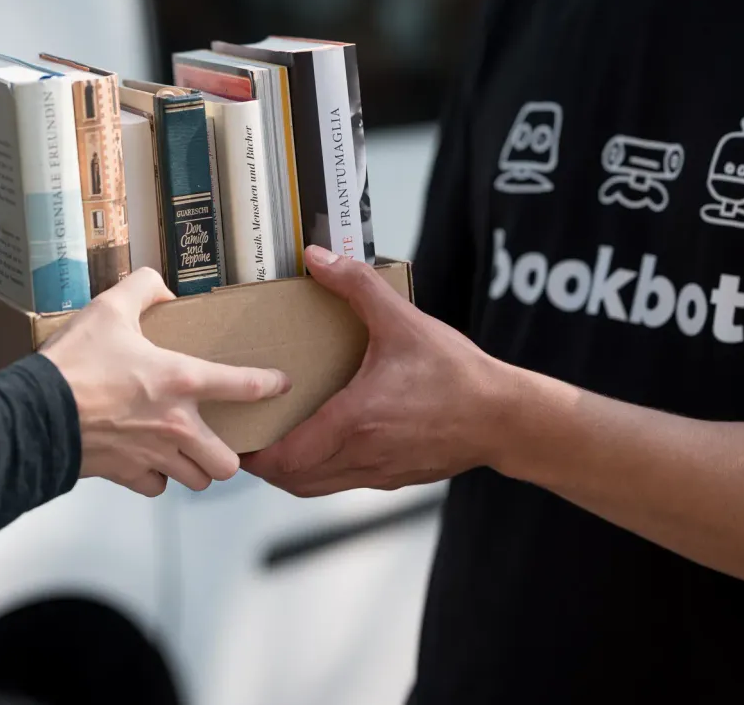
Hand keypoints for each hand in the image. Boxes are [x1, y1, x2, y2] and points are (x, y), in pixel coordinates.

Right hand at [41, 267, 291, 497]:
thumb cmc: (73, 363)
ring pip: (197, 480)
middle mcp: (175, 425)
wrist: (33, 413)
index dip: (269, 385)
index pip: (243, 386)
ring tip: (187, 452)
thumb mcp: (109, 308)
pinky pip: (156, 487)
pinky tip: (148, 460)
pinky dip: (156, 477)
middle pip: (228, 463)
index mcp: (180, 381)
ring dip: (195, 468)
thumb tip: (161, 287)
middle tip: (218, 440)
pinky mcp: (127, 474)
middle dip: (229, 455)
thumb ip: (142, 289)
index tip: (280, 385)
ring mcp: (153, 455)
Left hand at [242, 246, 512, 496]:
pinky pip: (343, 482)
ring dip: (292, 470)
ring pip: (316, 487)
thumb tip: (317, 256)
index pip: (286, 457)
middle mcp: (361, 456)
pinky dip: (322, 470)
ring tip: (279, 438)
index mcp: (354, 422)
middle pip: (293, 480)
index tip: (238, 431)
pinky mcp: (395, 478)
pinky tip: (326, 440)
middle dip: (265, 463)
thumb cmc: (457, 373)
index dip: (255, 453)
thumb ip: (357, 285)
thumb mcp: (403, 321)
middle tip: (250, 433)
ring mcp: (379, 473)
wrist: (505, 418)